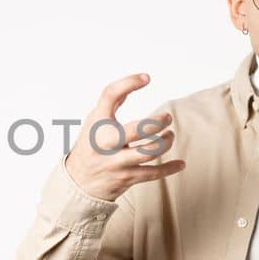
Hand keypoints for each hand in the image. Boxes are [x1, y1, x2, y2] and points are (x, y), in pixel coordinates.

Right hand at [63, 73, 186, 200]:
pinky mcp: (126, 178)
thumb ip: (113, 102)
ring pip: (150, 151)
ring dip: (166, 142)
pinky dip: (170, 168)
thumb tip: (137, 81)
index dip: (128, 82)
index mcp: (97, 123)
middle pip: (137, 129)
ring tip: (169, 135)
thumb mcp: (94, 121)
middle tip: (167, 117)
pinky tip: (180, 164)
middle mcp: (105, 142)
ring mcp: (116, 162)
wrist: (78, 181)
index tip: (146, 78)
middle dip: (158, 122)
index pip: (110, 95)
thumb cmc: (91, 144)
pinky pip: (153, 173)